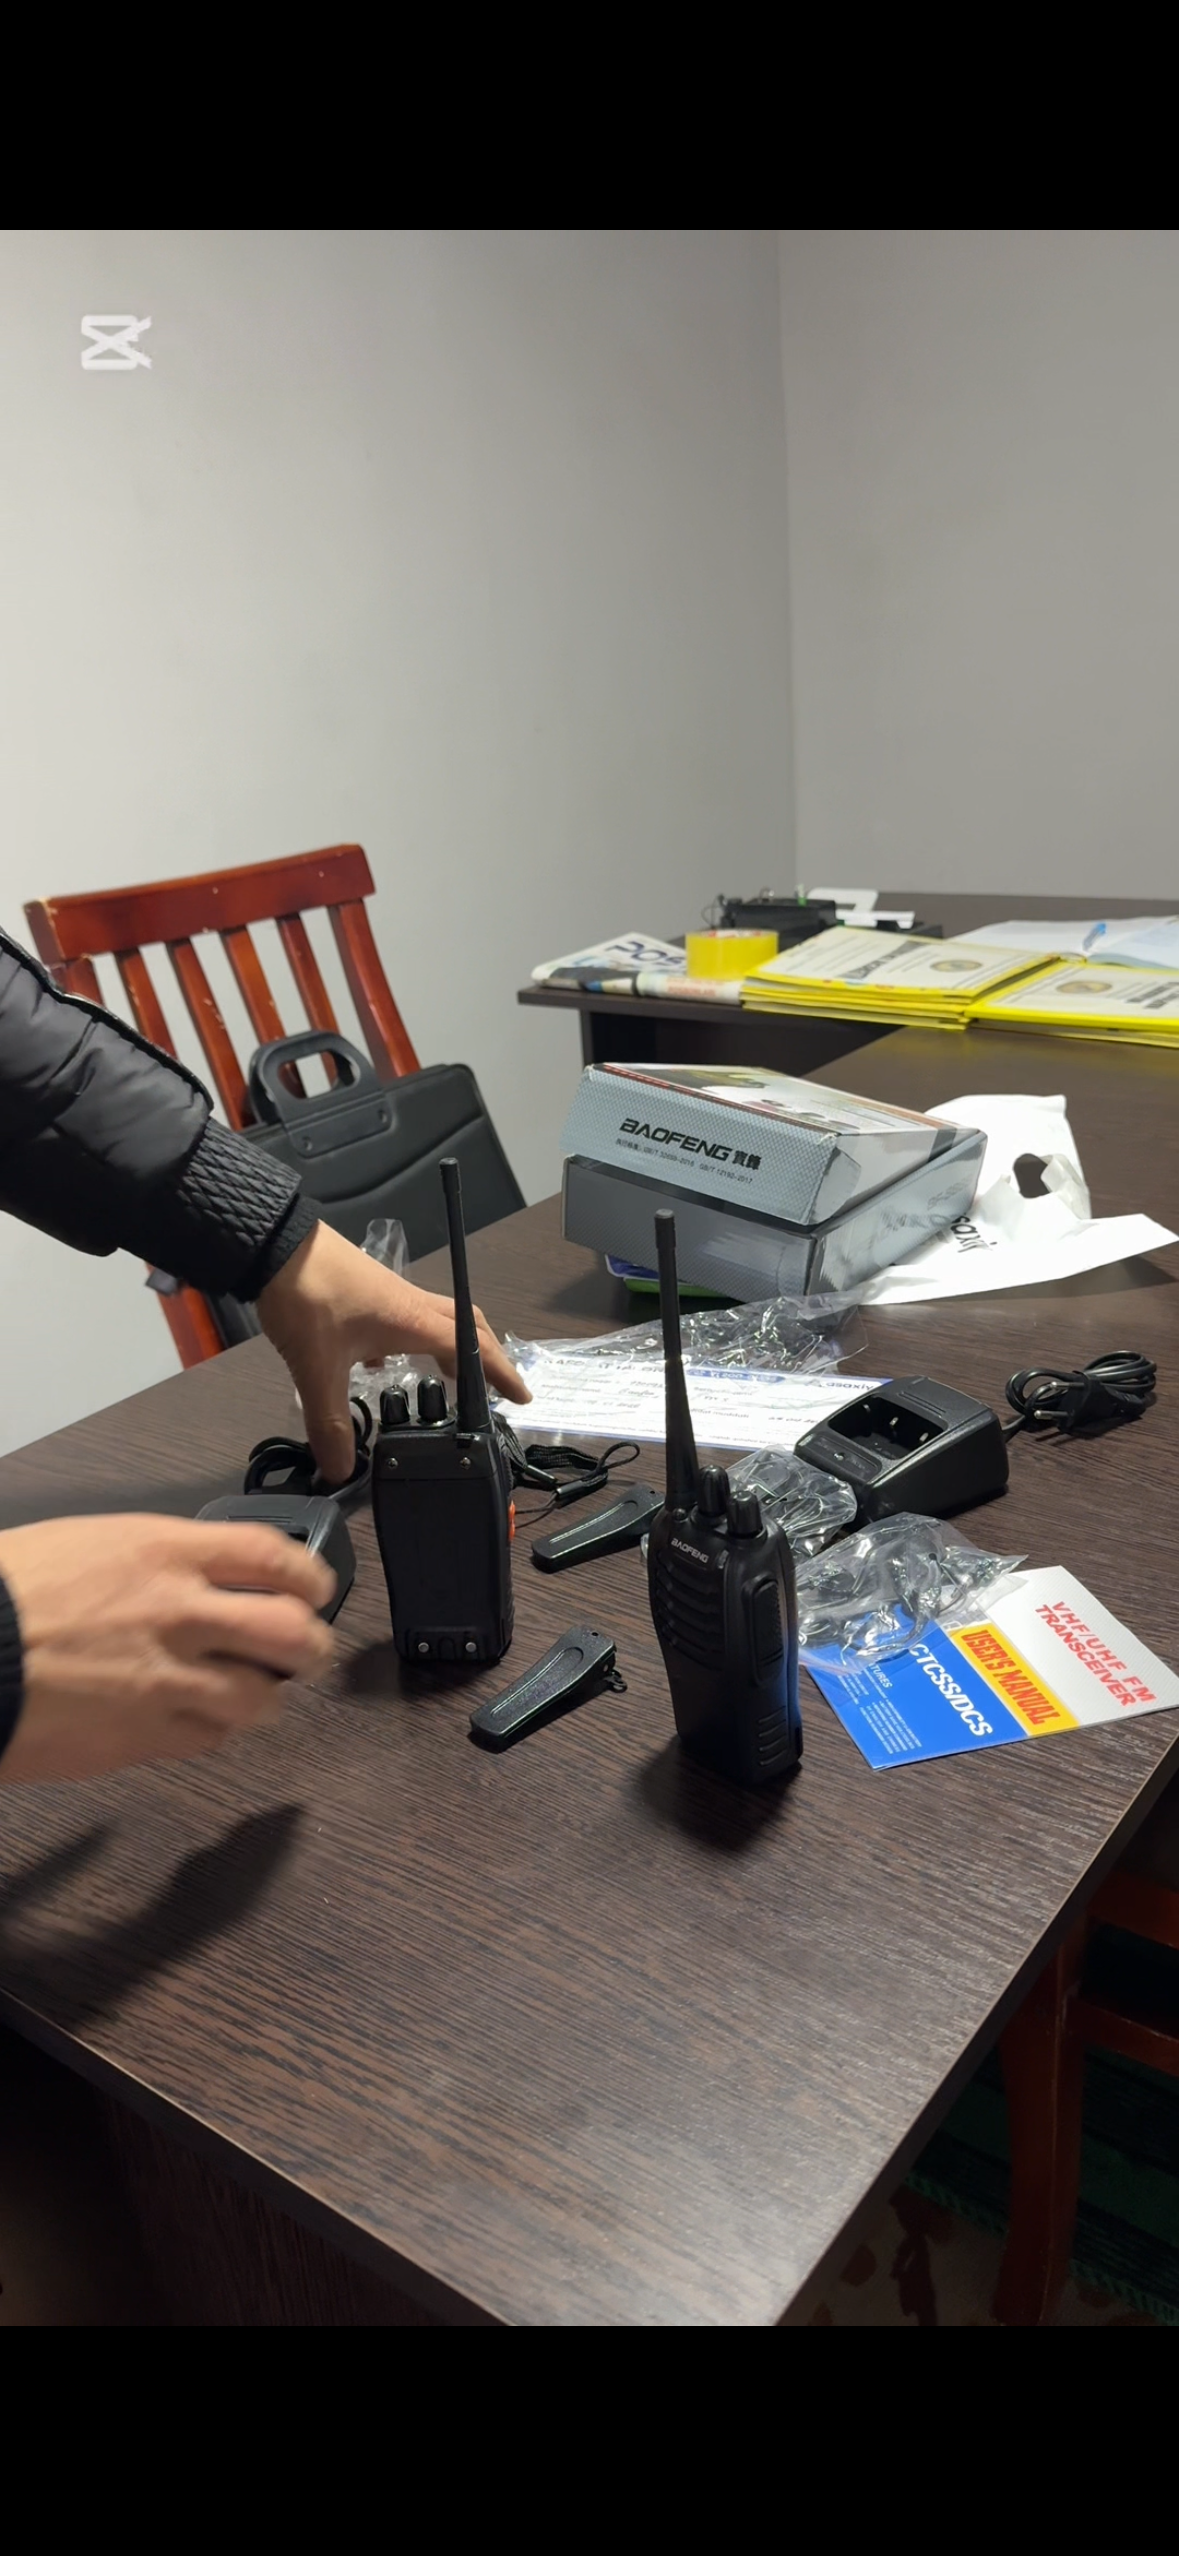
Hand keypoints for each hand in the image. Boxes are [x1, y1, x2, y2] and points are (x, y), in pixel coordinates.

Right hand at [0, 1514, 334, 1786]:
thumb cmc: (7, 1594)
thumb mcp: (88, 1545)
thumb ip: (155, 1562)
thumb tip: (195, 1580)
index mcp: (164, 1552)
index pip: (274, 1556)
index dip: (310, 1576)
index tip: (315, 1589)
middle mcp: (181, 1613)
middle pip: (292, 1633)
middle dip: (310, 1644)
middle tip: (304, 1650)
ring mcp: (168, 1680)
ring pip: (262, 1698)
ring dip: (264, 1697)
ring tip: (252, 1694)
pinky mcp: (145, 1738)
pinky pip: (211, 1740)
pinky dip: (214, 1732)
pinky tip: (197, 1721)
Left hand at [257, 1221, 529, 1484]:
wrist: (273, 1244)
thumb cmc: (306, 1298)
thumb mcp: (317, 1369)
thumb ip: (330, 1422)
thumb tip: (341, 1470)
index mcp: (412, 1322)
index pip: (472, 1348)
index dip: (501, 1373)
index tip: (521, 1396)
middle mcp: (409, 1305)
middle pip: (465, 1325)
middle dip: (484, 1356)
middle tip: (489, 1388)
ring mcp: (388, 1294)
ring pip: (435, 1320)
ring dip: (449, 1346)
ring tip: (446, 1378)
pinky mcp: (365, 1291)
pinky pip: (403, 1317)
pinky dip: (408, 1341)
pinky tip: (380, 1363)